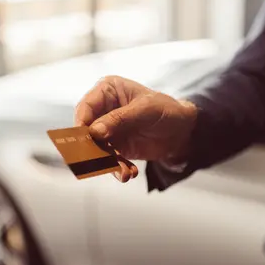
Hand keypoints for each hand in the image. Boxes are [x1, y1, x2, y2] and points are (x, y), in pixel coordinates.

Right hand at [75, 75, 197, 181]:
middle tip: (98, 161)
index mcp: (107, 91)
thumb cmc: (165, 109)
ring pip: (96, 148)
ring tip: (123, 172)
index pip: (86, 106)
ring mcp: (107, 131)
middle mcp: (103, 110)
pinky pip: (109, 160)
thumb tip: (95, 131)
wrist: (182, 131)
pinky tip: (129, 173)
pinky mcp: (115, 147)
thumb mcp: (145, 110)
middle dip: (93, 148)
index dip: (81, 122)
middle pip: (86, 130)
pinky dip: (117, 168)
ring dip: (107, 163)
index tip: (84, 138)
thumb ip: (119, 119)